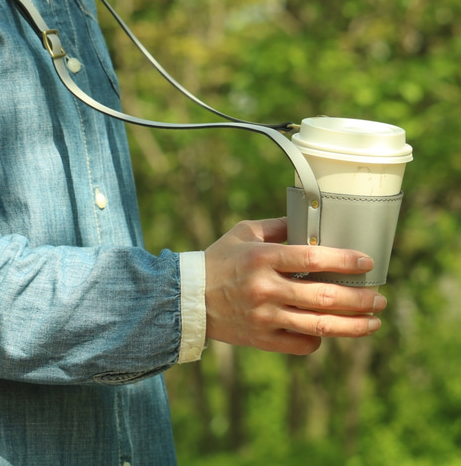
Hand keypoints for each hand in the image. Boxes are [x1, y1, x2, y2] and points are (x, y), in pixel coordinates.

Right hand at [204, 217, 386, 354]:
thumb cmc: (218, 260)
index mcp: (261, 258)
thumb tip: (310, 223)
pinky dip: (320, 339)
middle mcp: (265, 289)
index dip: (344, 260)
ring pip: (319, 326)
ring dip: (353, 325)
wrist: (188, 298)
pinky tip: (329, 331)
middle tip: (380, 298)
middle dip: (360, 299)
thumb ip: (277, 226)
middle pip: (324, 297)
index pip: (312, 258)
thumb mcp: (243, 233)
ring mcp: (263, 317)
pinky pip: (301, 344)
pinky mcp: (261, 339)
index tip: (367, 261)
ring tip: (374, 322)